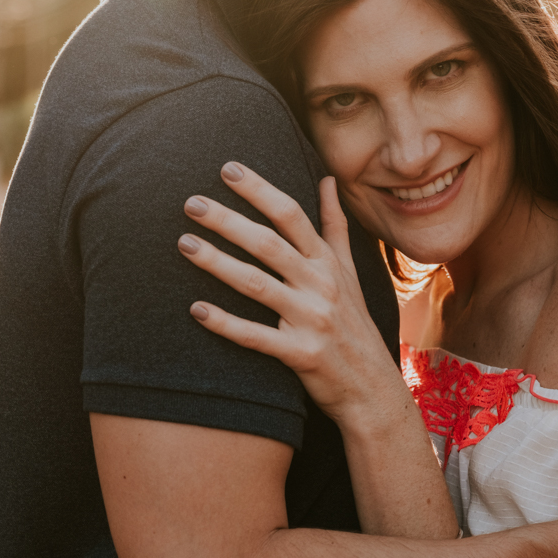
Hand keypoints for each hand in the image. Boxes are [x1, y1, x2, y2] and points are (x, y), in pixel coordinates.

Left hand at [177, 161, 405, 424]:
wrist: (372, 388)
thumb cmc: (354, 325)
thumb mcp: (351, 271)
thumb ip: (335, 225)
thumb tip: (328, 179)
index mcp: (328, 263)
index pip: (292, 215)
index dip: (260, 190)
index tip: (227, 169)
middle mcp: (321, 286)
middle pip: (269, 244)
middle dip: (229, 220)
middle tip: (191, 203)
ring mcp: (312, 320)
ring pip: (257, 285)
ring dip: (218, 263)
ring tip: (184, 244)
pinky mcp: (301, 354)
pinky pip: (256, 336)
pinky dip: (226, 323)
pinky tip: (196, 310)